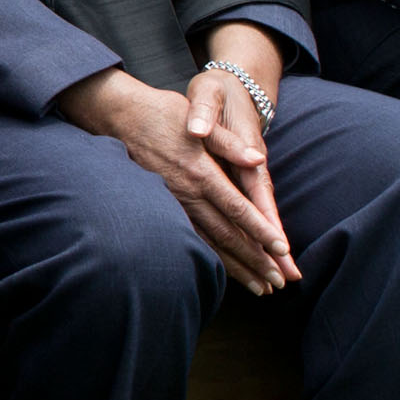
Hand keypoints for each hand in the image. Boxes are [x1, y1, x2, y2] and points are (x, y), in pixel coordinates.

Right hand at [57, 67, 299, 293]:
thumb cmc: (161, 113)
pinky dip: (209, 256)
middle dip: (254, 261)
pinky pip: (189, 236)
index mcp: (200, 172)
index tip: (282, 251)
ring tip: (258, 287)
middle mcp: (186, 193)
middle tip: (278, 283)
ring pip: (208, 242)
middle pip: (226, 234)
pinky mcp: (161, 204)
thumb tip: (258, 160)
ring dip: (234, 267)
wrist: (116, 115)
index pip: (237, 209)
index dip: (260, 231)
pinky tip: (223, 269)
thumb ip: (229, 143)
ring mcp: (171, 202)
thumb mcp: (198, 117)